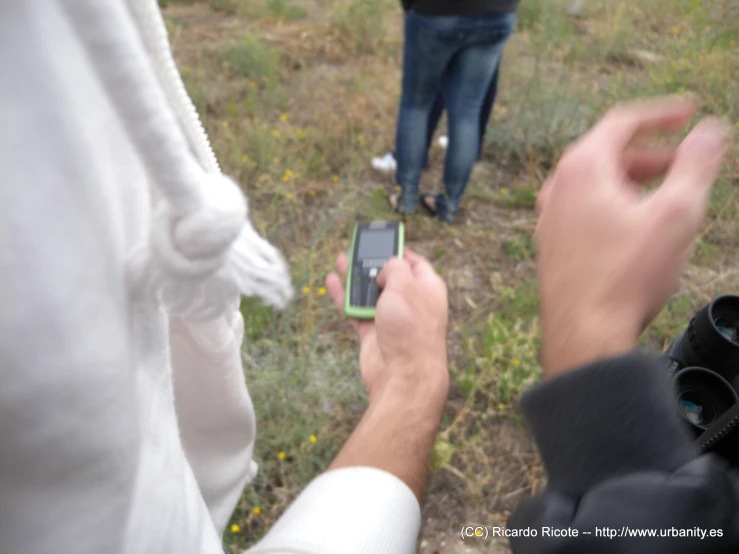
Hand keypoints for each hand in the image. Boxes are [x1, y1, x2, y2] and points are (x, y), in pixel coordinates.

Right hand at [325, 249, 448, 402]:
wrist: (403, 374)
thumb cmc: (410, 328)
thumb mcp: (404, 284)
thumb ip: (394, 267)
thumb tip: (385, 269)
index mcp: (428, 288)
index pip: (415, 262)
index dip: (398, 250)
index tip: (382, 241)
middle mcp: (412, 302)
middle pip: (388, 276)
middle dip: (371, 263)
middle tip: (355, 250)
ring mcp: (392, 318)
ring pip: (370, 293)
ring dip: (354, 278)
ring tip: (339, 260)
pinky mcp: (374, 333)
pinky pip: (356, 310)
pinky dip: (344, 297)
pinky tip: (332, 283)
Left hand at [535, 97, 730, 376]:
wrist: (584, 334)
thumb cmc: (627, 276)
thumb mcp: (676, 214)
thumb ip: (696, 166)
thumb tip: (711, 131)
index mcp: (580, 168)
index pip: (622, 122)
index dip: (662, 114)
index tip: (691, 113)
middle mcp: (555, 188)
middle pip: (608, 153)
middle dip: (653, 152)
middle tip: (687, 162)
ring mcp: (548, 218)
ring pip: (596, 185)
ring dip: (633, 181)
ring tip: (668, 195)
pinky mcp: (551, 245)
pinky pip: (585, 210)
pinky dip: (614, 205)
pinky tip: (637, 227)